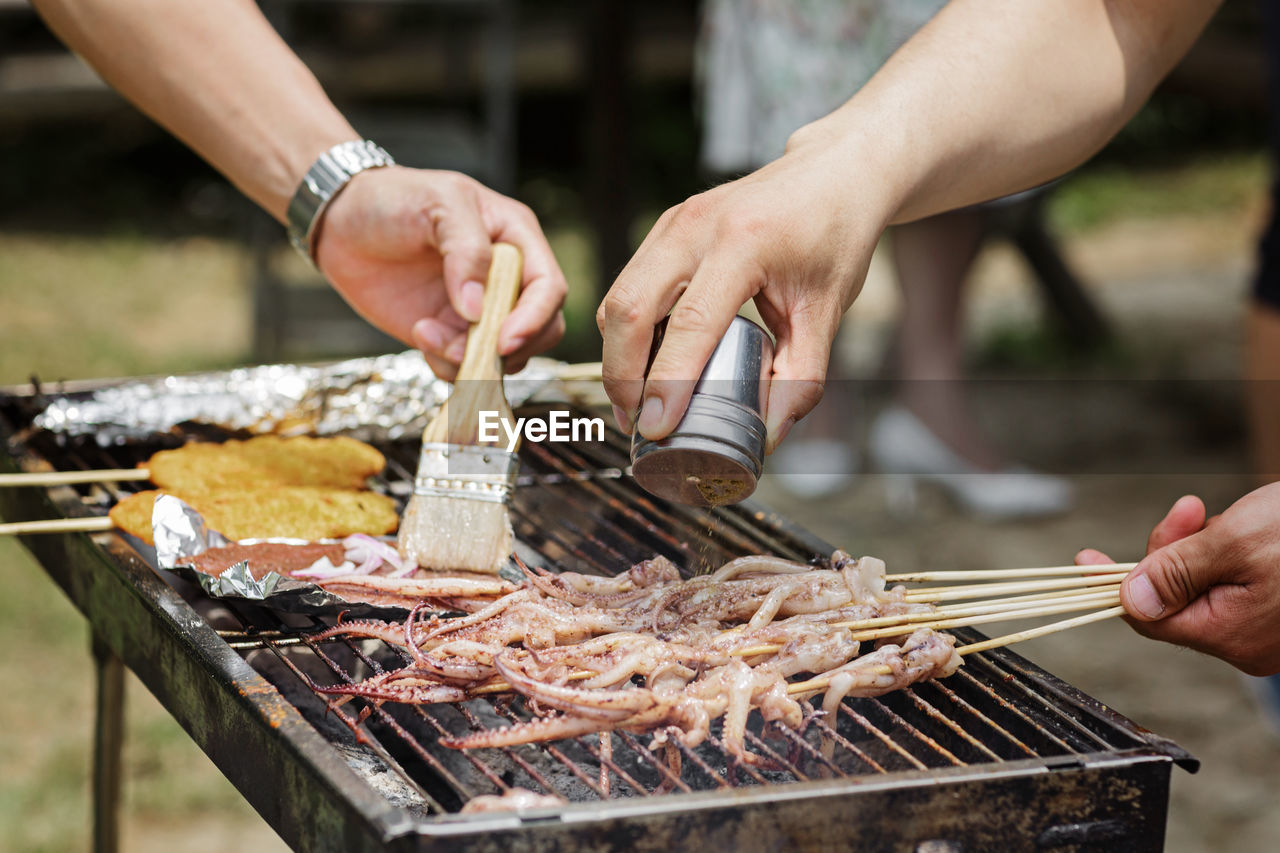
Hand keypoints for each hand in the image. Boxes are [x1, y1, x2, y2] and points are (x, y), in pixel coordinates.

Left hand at [314, 166, 566, 378]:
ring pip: (504, 357)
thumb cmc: (394, 198)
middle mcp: (506, 279)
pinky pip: (465, 366)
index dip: (534, 318)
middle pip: (541, 329)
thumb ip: (467, 251)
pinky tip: (419, 333)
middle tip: (468, 349)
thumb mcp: (438, 204)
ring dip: (470, 360)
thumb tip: (478, 310)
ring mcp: (479, 310)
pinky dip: (446, 365)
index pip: (548, 287)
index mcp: (516, 239)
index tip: (504, 340)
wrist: (343, 222)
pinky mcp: (450, 333)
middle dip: (509, 348)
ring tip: (426, 333)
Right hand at [596, 129, 891, 450]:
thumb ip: (802, 378)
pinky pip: (629, 283)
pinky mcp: (666, 225)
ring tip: (635, 404)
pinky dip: (627, 330)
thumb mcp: (827, 311)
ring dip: (617, 356)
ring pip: (619, 296)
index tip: (657, 427)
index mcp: (745, 243)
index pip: (692, 323)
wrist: (834, 173)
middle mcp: (697, 226)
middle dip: (622, 375)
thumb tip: (768, 438)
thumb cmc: (834, 238)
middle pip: (630, 308)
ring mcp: (674, 221)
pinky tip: (644, 364)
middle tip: (636, 424)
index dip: (668, 381)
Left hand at [1076, 486, 1279, 675]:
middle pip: (1173, 597)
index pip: (1148, 618)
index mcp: (1232, 637)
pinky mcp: (1274, 609)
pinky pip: (1228, 582)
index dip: (1114, 585)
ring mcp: (1263, 629)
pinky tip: (1247, 528)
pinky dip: (1225, 552)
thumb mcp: (1235, 544)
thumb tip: (1130, 601)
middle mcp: (1246, 643)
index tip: (1086, 560)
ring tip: (1237, 518)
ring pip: (1200, 584)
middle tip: (1188, 510)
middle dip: (1172, 549)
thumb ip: (1177, 572)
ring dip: (1203, 544)